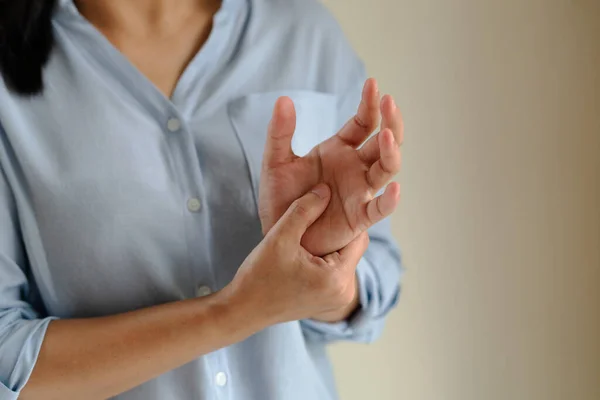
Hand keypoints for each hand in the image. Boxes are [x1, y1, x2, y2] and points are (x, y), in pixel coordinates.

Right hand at [225, 184, 369, 324]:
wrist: (242, 311)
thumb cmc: (258, 276)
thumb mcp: (280, 237)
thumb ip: (303, 210)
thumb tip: (325, 189)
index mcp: (337, 278)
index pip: (358, 237)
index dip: (346, 217)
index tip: (332, 203)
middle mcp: (344, 292)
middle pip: (353, 248)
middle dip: (338, 230)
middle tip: (321, 212)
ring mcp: (338, 299)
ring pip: (344, 258)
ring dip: (331, 243)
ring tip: (313, 229)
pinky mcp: (329, 301)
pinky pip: (336, 271)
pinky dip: (325, 257)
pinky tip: (307, 247)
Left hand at [259, 79, 403, 255]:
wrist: (280, 233)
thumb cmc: (282, 199)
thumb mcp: (276, 163)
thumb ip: (280, 133)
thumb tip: (283, 99)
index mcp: (339, 149)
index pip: (363, 122)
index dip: (370, 104)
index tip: (373, 84)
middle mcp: (356, 167)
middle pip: (383, 142)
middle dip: (390, 122)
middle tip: (390, 102)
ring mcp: (360, 191)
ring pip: (387, 169)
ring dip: (391, 152)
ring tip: (387, 136)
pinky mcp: (359, 217)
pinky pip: (379, 209)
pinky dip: (390, 202)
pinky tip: (395, 190)